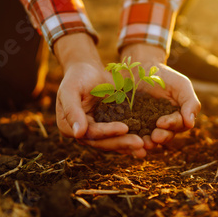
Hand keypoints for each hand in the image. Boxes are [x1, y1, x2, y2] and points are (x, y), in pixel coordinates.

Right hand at [54, 34, 145, 157]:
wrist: (88, 70)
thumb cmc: (77, 76)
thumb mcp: (71, 89)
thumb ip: (72, 110)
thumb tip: (77, 134)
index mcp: (69, 127)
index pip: (91, 133)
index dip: (108, 132)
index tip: (125, 128)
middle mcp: (83, 134)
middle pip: (104, 142)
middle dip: (123, 142)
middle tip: (141, 143)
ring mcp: (98, 132)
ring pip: (115, 142)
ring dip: (130, 145)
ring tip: (147, 147)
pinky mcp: (110, 127)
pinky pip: (122, 135)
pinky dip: (134, 138)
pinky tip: (148, 141)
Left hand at [120, 43, 200, 148]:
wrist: (142, 67)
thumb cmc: (165, 76)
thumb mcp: (181, 85)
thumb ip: (190, 103)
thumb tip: (190, 124)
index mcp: (177, 118)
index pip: (178, 125)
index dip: (171, 125)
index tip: (161, 122)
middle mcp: (163, 126)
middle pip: (165, 135)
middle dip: (160, 137)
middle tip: (154, 137)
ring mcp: (147, 127)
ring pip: (150, 139)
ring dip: (148, 143)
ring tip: (143, 144)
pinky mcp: (131, 125)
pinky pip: (132, 134)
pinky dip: (131, 138)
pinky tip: (128, 139)